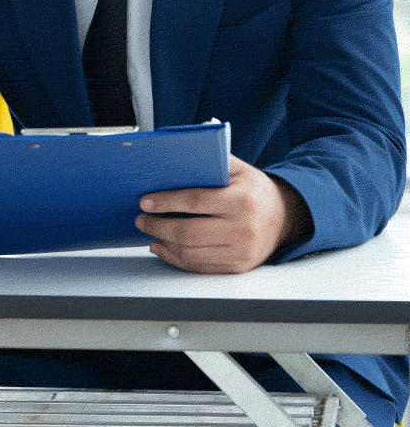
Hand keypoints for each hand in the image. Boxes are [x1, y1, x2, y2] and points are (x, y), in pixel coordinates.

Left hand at [137, 154, 312, 272]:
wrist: (285, 216)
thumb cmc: (253, 190)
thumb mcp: (237, 169)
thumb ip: (208, 161)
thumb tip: (171, 159)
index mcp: (242, 200)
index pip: (195, 202)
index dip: (166, 202)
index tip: (145, 201)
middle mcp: (244, 229)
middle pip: (189, 233)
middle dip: (157, 226)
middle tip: (141, 219)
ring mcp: (242, 251)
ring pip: (191, 253)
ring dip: (163, 243)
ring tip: (150, 232)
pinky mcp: (238, 267)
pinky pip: (200, 267)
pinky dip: (176, 258)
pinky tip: (163, 247)